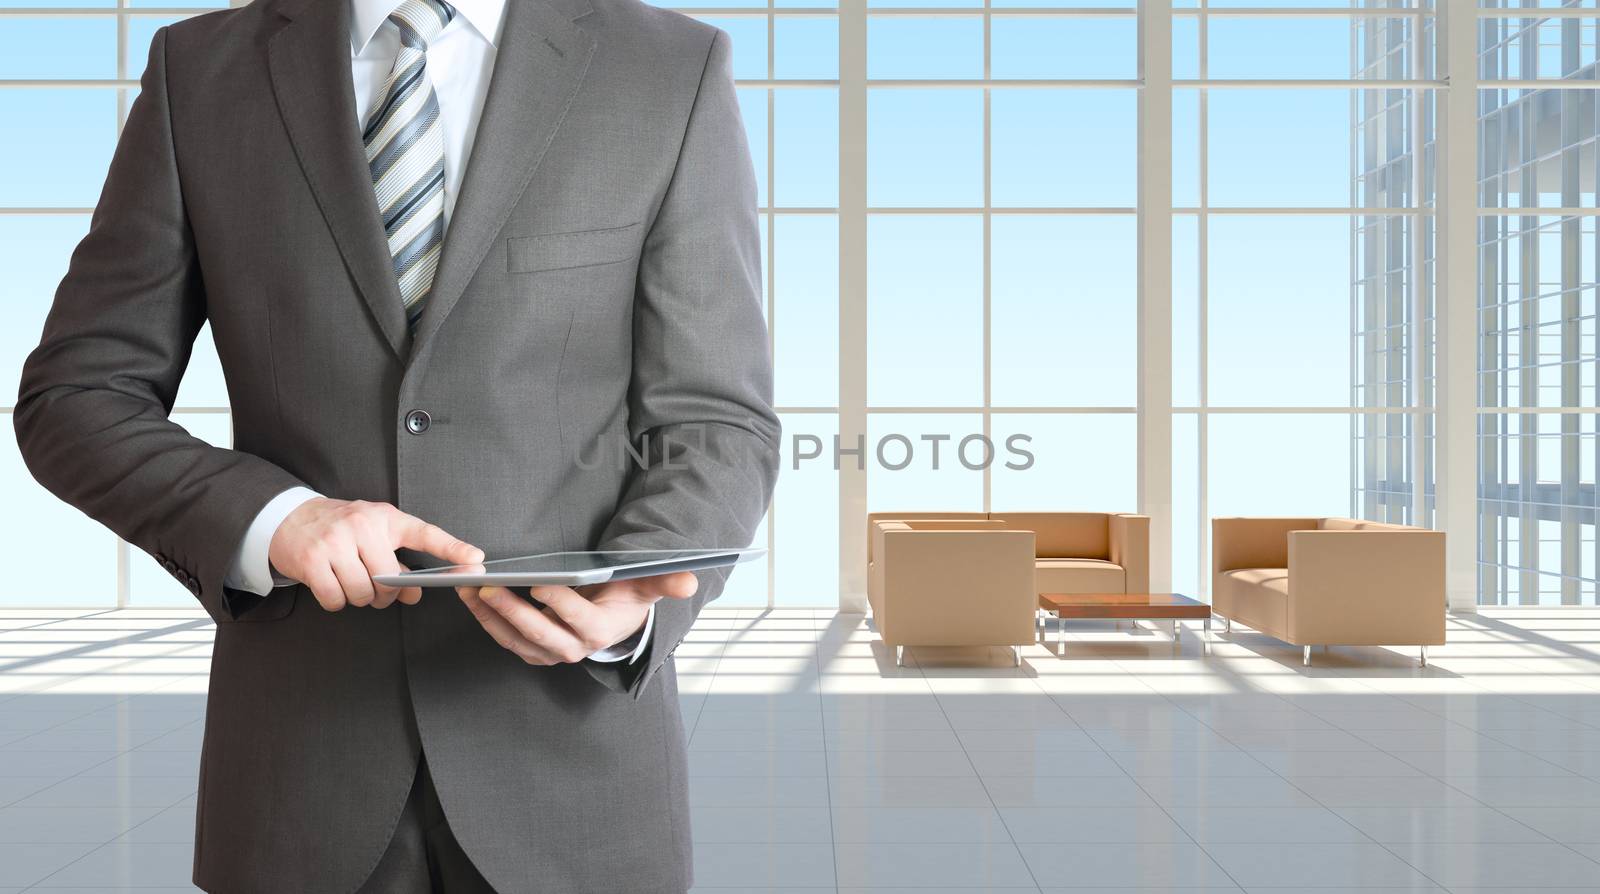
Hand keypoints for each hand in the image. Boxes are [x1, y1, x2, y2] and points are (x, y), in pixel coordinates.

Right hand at [269, 498, 482, 610]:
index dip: (452, 549)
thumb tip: (414, 594)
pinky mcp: (313, 560)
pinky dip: (336, 601)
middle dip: (384, 593)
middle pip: (390, 580)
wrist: (290, 519)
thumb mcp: (374, 537)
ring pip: (364, 593)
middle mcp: (362, 526)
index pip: (425, 534)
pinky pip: (336, 599)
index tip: (475, 561)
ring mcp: (336, 542)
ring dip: (359, 598)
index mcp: (385, 518)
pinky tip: (331, 584)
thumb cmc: (340, 528)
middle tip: (373, 585)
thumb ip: (399, 565)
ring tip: (349, 580)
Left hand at [456, 572, 698, 664]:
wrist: (614, 622)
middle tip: (487, 586)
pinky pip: (505, 639)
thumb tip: (690, 580)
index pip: (578, 619)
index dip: (559, 602)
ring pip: (515, 639)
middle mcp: (574, 648)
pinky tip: (470, 598)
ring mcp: (551, 653)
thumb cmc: (626, 597)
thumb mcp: (647, 586)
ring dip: (489, 616)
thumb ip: (666, 582)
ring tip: (468, 589)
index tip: (539, 582)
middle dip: (510, 609)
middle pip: (539, 632)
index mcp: (601, 632)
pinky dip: (486, 621)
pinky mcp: (534, 651)